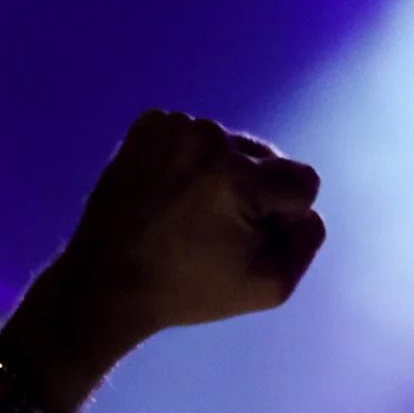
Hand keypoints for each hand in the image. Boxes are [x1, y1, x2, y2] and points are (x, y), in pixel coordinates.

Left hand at [52, 112, 323, 340]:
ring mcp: (174, 125)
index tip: (248, 240)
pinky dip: (193, 163)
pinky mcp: (149, 123)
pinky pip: (198, 139)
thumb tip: (306, 210)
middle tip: (215, 231)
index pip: (303, 181)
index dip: (285, 218)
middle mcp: (209, 137)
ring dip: (225, 177)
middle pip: (269, 159)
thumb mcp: (269, 286)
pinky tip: (172, 194)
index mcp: (239, 176)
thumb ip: (306, 242)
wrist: (107, 279)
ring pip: (233, 148)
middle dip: (256, 193)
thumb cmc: (191, 289)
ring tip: (191, 213)